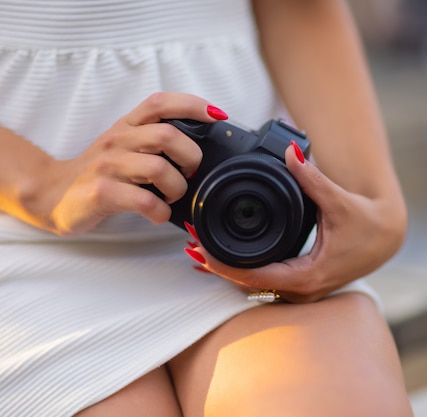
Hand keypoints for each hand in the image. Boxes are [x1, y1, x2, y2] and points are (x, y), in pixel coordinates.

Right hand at [32, 92, 227, 234]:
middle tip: (189, 173)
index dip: (192, 104)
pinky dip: (161, 212)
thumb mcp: (126, 146)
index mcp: (127, 125)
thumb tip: (202, 147)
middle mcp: (118, 140)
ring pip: (159, 169)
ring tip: (171, 197)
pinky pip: (144, 202)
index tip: (217, 115)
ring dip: (177, 188)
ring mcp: (108, 166)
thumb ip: (157, 139)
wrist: (54, 194)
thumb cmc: (103, 172)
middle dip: (191, 157)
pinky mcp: (102, 192)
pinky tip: (158, 214)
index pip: (160, 102)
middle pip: (167, 135)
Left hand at [185, 142, 406, 302]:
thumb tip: (290, 151)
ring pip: (256, 288)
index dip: (224, 266)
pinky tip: (226, 259)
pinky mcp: (302, 286)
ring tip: (200, 250)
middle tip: (191, 244)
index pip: (255, 278)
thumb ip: (311, 177)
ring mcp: (303, 292)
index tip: (200, 250)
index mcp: (309, 276)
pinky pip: (265, 284)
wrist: (385, 237)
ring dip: (228, 271)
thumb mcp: (339, 201)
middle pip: (249, 286)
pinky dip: (243, 272)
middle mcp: (303, 291)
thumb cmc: (366, 223)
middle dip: (218, 267)